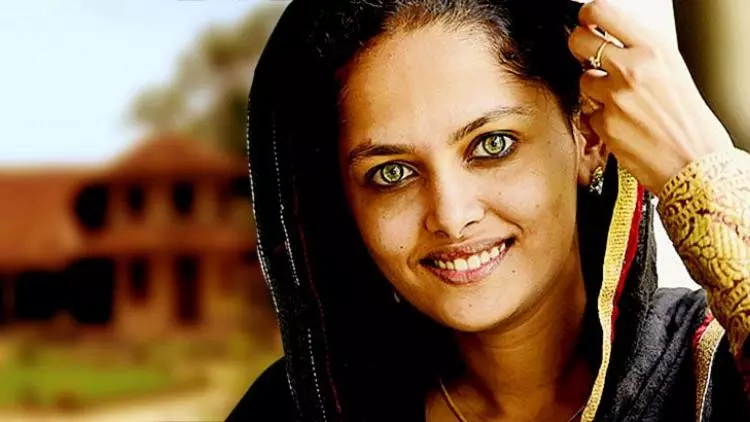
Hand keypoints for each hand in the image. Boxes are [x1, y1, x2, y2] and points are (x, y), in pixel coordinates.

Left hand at [568, 0, 733, 193]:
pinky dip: (601, 118)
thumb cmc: (688, 118)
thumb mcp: (671, 69)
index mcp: (652, 49)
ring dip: (594, 89)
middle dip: (578, 48)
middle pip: (578, 41)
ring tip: (621, 101)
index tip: (585, 21)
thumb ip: (639, 51)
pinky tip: (623, 124)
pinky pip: (590, 113)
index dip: (587, 15)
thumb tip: (609, 39)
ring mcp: (615, 97)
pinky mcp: (604, 124)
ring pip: (583, 81)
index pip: (602, 12)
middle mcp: (632, 69)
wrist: (694, 160)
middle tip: (586, 56)